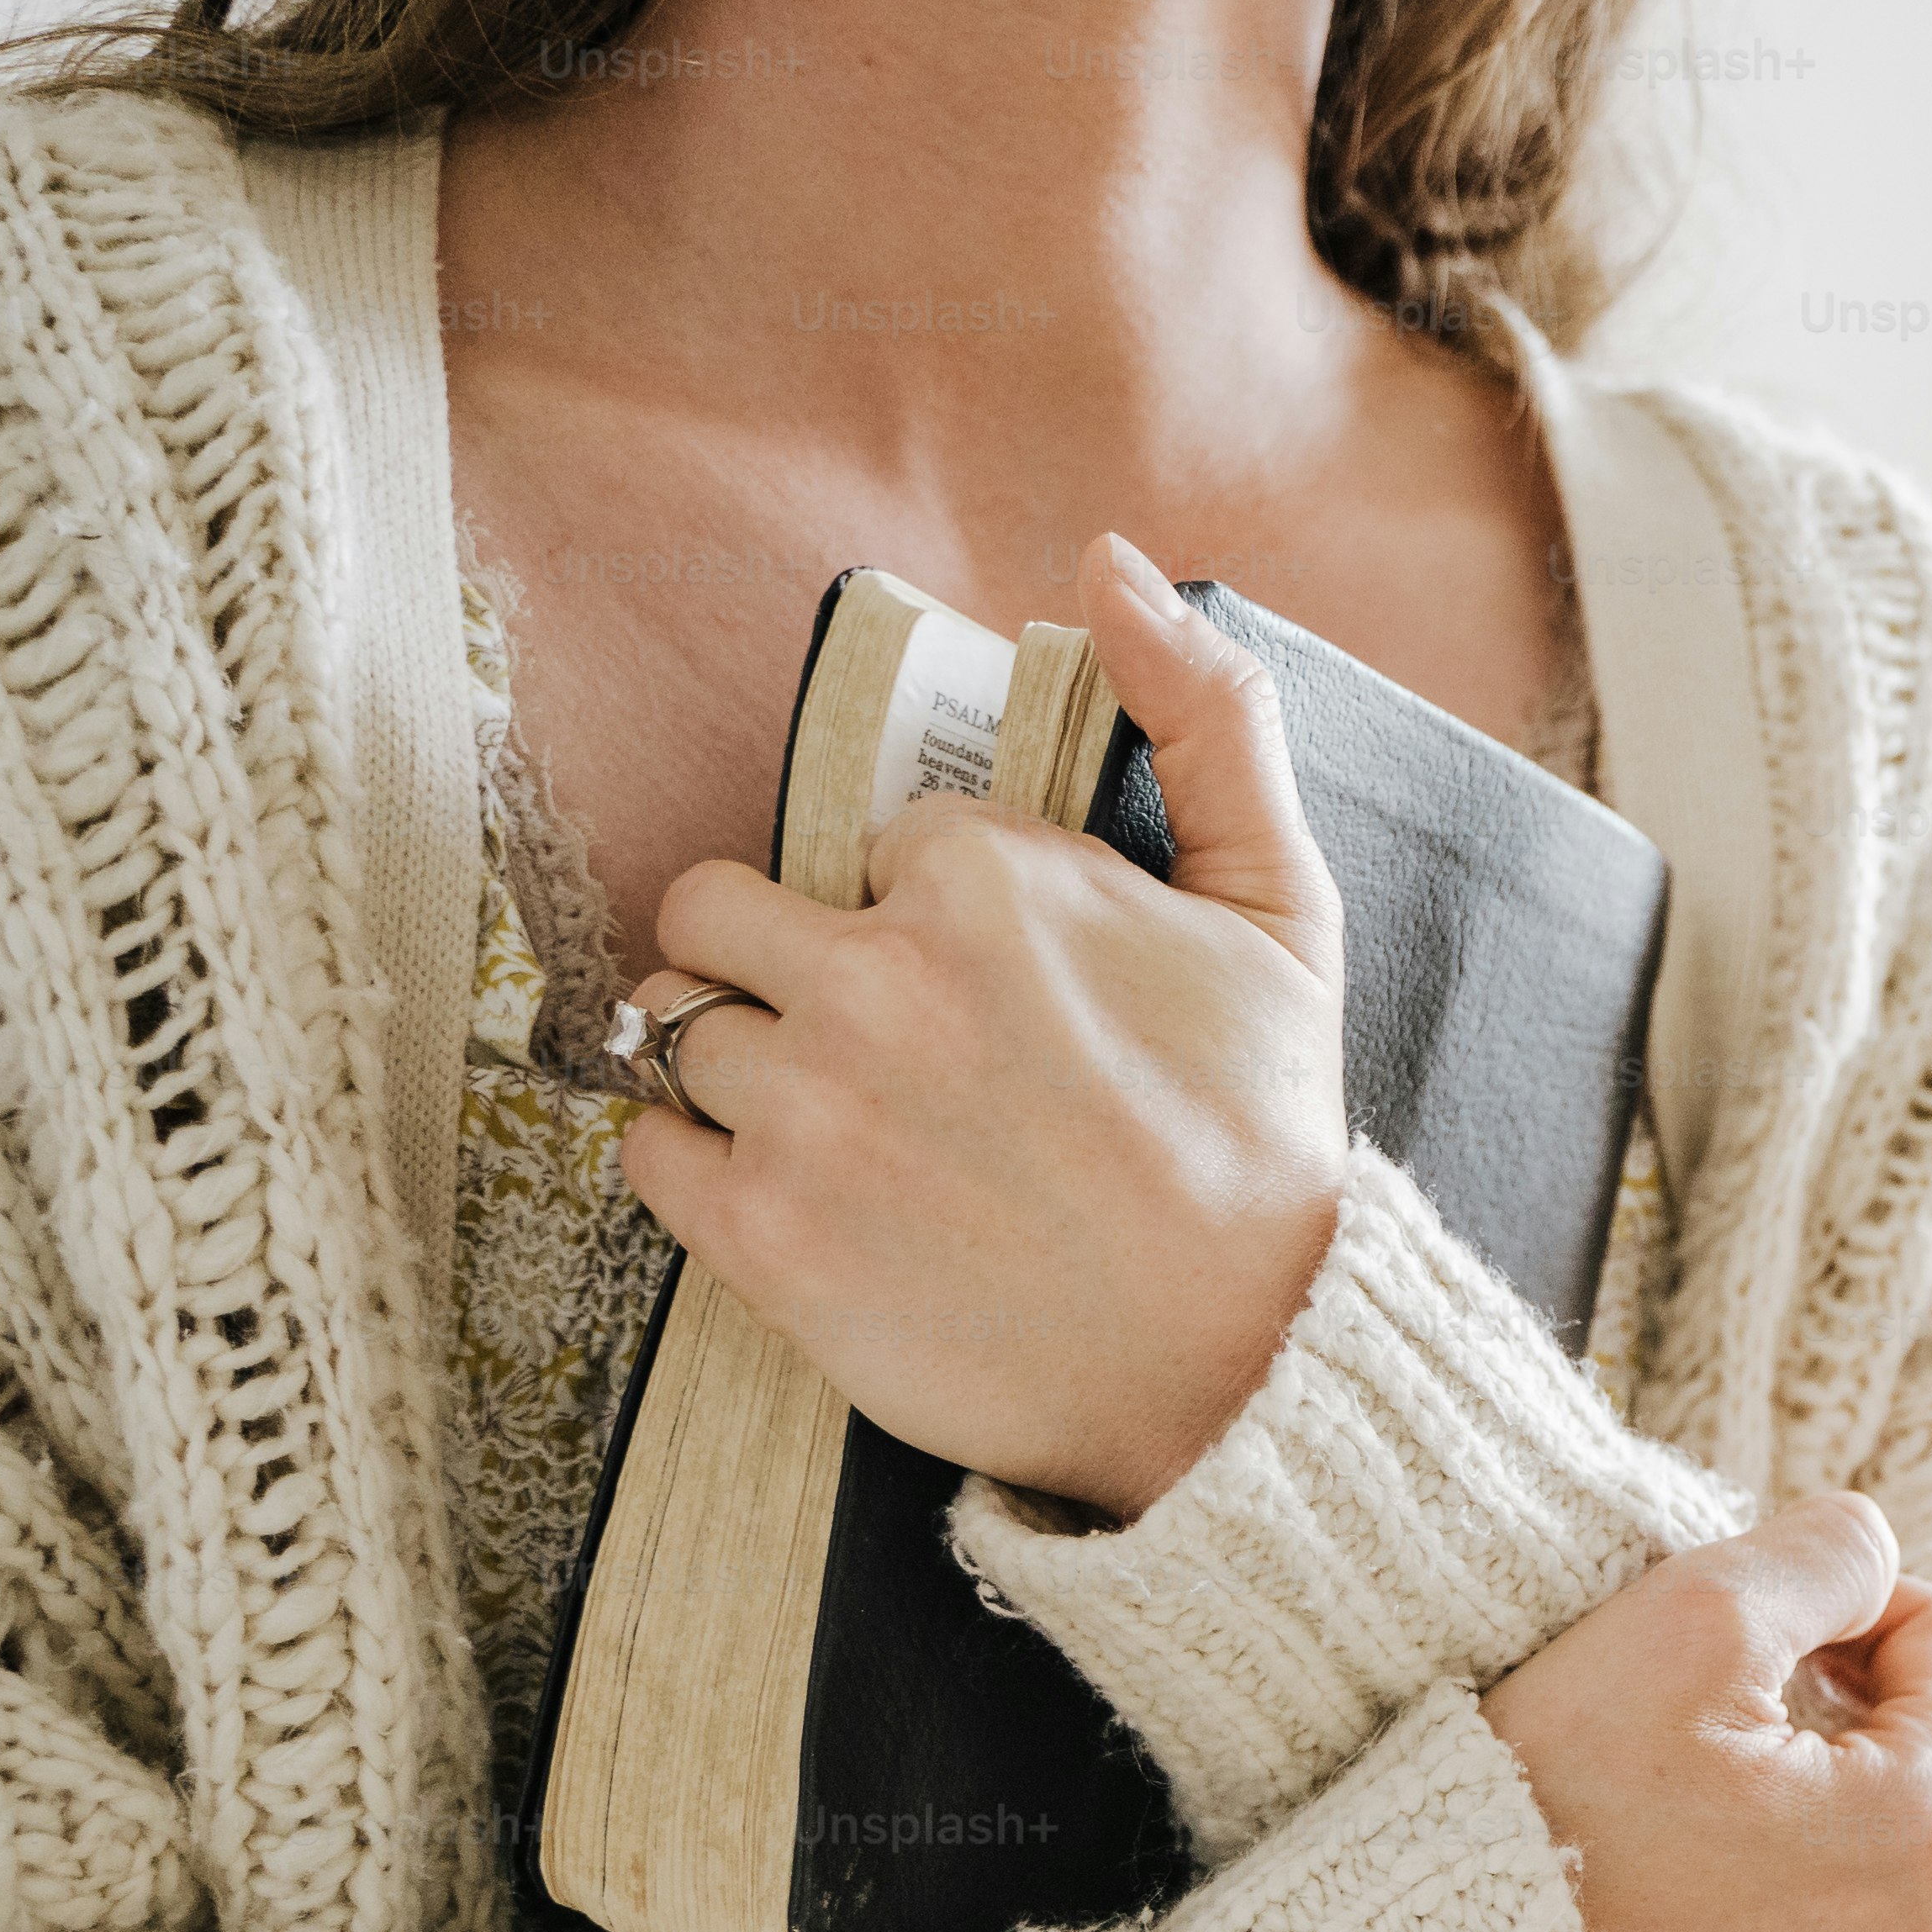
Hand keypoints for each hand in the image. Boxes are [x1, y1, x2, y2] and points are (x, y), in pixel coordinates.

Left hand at [619, 532, 1347, 1517]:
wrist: (1243, 1370)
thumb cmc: (1265, 1142)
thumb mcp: (1284, 912)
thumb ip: (1210, 717)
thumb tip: (1107, 562)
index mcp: (991, 882)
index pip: (878, 844)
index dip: (929, 912)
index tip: (990, 990)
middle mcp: (879, 979)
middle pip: (717, 908)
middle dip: (781, 960)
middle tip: (871, 1041)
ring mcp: (810, 1109)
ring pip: (679, 1025)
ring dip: (744, 1066)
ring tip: (845, 1128)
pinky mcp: (764, 1234)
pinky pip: (646, 1147)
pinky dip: (698, 1166)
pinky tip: (801, 1192)